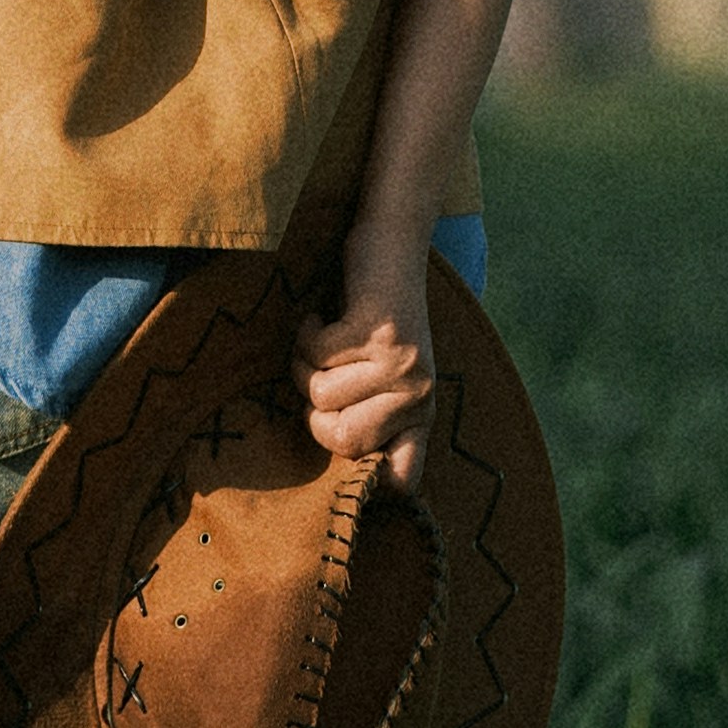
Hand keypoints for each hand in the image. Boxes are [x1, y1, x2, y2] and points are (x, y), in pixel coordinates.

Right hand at [294, 243, 435, 503]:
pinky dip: (306, 331)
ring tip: (326, 336)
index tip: (339, 462)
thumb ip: (371, 418)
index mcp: (421, 415)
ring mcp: (402, 364)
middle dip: (313, 406)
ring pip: (320, 394)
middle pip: (340, 440)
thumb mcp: (385, 375)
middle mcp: (419, 395)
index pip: (402, 483)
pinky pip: (315, 354)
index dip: (367, 487)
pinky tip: (323, 314)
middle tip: (325, 371)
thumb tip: (345, 481)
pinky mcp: (377, 331)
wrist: (393, 241)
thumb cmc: (376, 315)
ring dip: (305, 362)